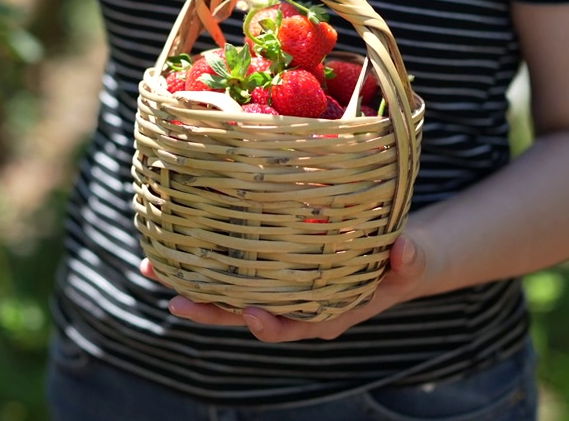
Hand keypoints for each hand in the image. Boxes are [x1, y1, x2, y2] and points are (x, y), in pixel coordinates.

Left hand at [139, 233, 430, 342]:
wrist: (400, 254)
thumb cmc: (406, 261)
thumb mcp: (413, 261)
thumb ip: (409, 259)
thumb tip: (405, 248)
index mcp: (329, 312)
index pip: (294, 326)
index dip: (271, 324)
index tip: (250, 314)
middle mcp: (298, 306)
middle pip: (248, 314)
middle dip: (210, 311)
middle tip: (176, 302)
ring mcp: (282, 288)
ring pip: (233, 293)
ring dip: (194, 284)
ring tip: (155, 269)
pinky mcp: (273, 266)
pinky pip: (236, 267)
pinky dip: (207, 258)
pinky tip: (176, 243)